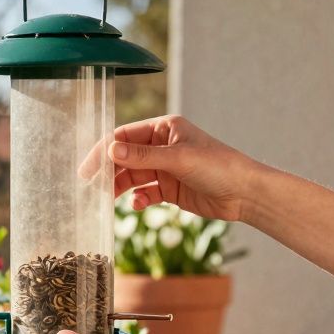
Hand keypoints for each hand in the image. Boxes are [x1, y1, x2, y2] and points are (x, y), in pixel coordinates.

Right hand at [107, 115, 264, 223]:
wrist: (245, 194)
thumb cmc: (218, 167)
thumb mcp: (178, 158)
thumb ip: (142, 156)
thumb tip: (110, 151)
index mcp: (165, 128)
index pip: (124, 136)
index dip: (104, 151)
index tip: (89, 168)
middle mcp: (163, 146)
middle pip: (125, 157)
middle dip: (109, 172)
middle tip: (92, 187)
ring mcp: (165, 168)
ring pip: (132, 176)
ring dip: (120, 187)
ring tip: (109, 200)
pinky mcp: (170, 188)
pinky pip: (145, 193)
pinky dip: (139, 199)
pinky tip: (138, 205)